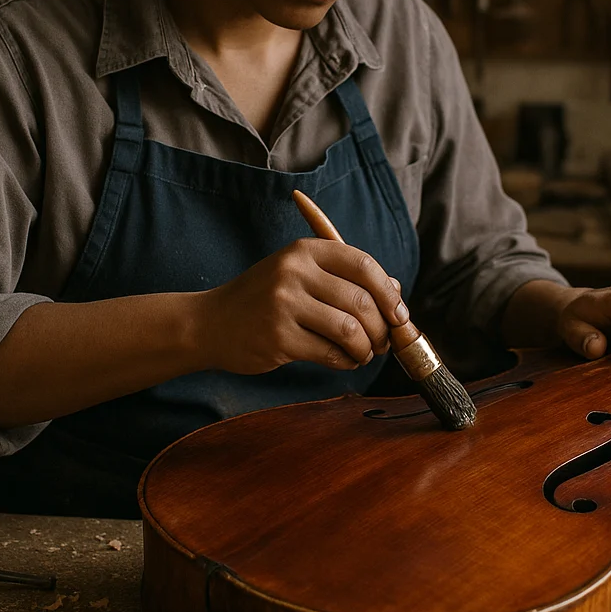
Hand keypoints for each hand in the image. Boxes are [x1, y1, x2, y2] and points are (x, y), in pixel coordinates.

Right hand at [193, 239, 407, 374]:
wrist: (211, 323)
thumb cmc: (264, 298)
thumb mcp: (300, 275)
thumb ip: (345, 279)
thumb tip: (397, 292)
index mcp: (304, 251)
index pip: (363, 264)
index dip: (389, 292)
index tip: (399, 314)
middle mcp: (294, 272)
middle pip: (361, 301)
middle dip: (381, 327)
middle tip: (382, 342)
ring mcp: (284, 305)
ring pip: (350, 330)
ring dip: (366, 348)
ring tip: (363, 353)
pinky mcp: (278, 338)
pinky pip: (330, 353)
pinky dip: (346, 361)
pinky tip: (343, 360)